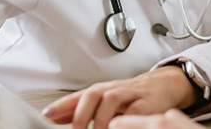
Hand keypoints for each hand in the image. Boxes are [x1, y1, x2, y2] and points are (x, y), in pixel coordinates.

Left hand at [41, 66, 195, 128]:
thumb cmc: (130, 96)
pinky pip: (135, 110)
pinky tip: (117, 127)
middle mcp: (112, 90)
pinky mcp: (147, 103)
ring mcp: (130, 95)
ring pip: (111, 99)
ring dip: (101, 118)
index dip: (62, 106)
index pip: (77, 96)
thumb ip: (80, 108)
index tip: (47, 116)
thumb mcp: (104, 101)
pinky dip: (125, 119)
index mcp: (100, 91)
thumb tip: (53, 116)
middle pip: (93, 94)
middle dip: (82, 113)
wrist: (163, 85)